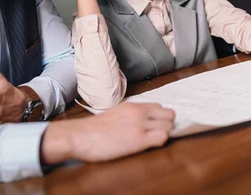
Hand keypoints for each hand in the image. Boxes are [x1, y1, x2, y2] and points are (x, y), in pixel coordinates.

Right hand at [40, 102, 174, 164]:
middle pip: (169, 114)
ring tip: (153, 141)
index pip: (160, 107)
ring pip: (169, 125)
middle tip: (158, 134)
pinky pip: (163, 138)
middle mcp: (139, 112)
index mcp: (133, 105)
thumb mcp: (116, 113)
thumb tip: (141, 120)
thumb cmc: (94, 129)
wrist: (81, 136)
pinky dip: (161, 142)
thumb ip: (131, 114)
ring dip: (165, 134)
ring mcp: (140, 125)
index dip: (161, 118)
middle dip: (167, 125)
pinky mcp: (139, 140)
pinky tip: (149, 146)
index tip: (157, 126)